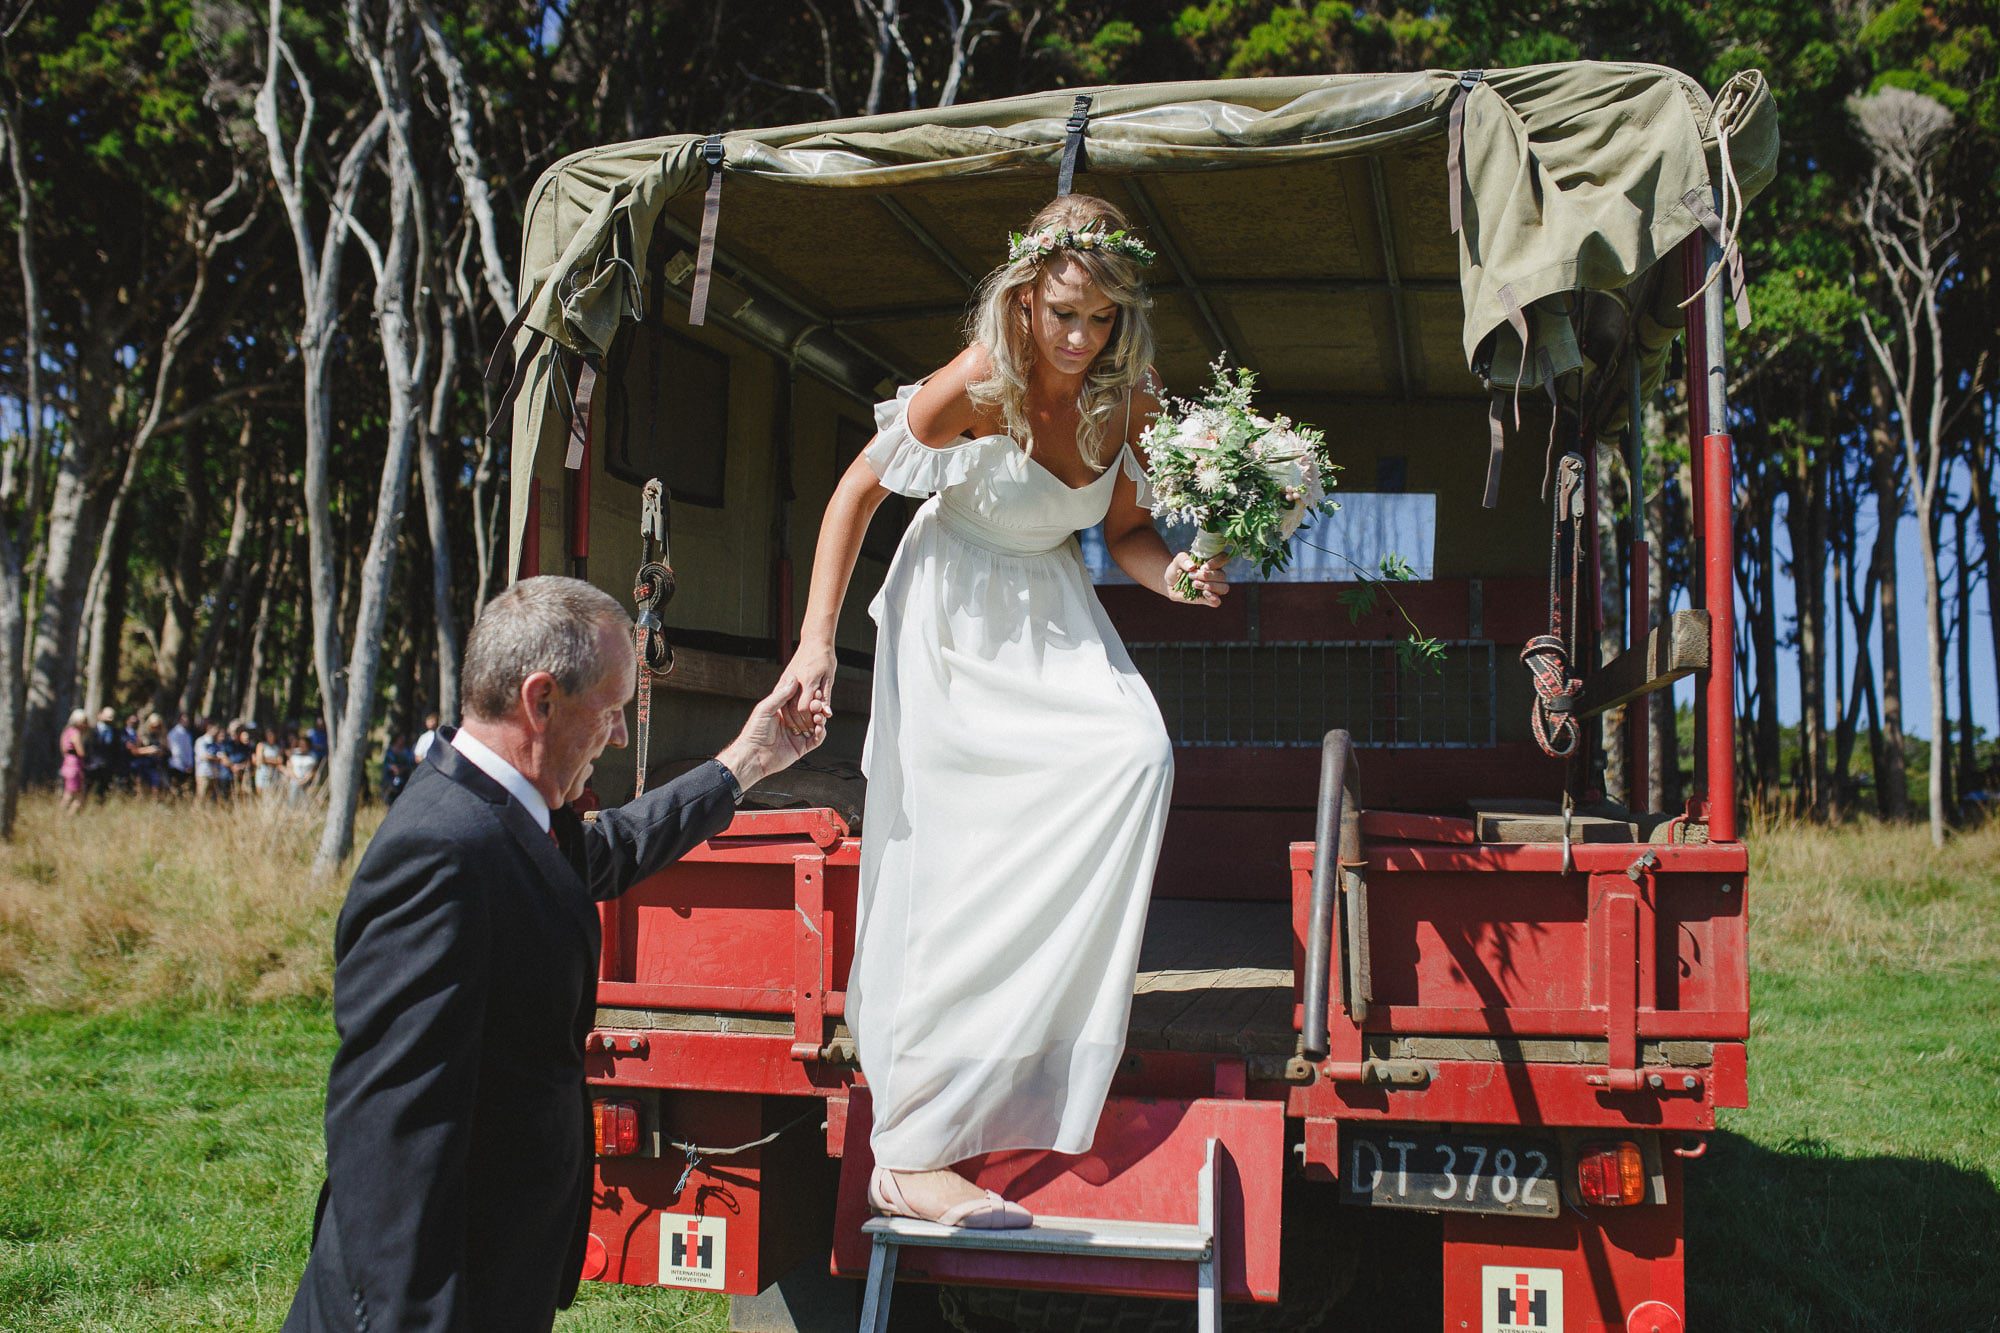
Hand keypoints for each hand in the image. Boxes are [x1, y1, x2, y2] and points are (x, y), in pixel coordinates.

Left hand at [717, 678, 831, 791]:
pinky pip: (816, 740)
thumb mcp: (766, 708)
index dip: (809, 696)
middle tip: (818, 705)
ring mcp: (797, 735)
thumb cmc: (754, 731)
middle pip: (810, 712)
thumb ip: (781, 694)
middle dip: (817, 708)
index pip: (801, 701)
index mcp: (783, 712)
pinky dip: (821, 733)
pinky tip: (820, 728)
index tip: (816, 692)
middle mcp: (791, 723)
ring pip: (816, 725)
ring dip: (821, 719)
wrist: (752, 755)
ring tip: (819, 717)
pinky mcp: (801, 747)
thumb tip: (793, 678)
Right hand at [773, 639, 837, 731]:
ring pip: (785, 706)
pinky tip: (795, 715)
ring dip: (794, 718)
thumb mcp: (829, 678)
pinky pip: (782, 700)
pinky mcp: (783, 681)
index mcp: (807, 681)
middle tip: (809, 729)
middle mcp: (794, 682)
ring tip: (803, 724)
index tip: (815, 725)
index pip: (803, 708)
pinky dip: (788, 710)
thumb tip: (827, 713)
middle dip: (801, 722)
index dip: (809, 719)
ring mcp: (786, 681)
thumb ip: (826, 697)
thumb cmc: (823, 656)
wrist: (814, 641)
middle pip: (793, 710)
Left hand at [1164, 552, 1229, 607]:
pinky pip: (1217, 601)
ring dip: (1210, 586)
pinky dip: (1213, 598)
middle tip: (1191, 576)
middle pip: (1222, 575)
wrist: (1169, 583)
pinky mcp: (1208, 599)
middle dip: (1207, 576)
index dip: (1217, 562)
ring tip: (1194, 584)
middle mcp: (1215, 575)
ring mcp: (1213, 588)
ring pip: (1223, 588)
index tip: (1203, 566)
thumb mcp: (1177, 560)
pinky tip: (1204, 593)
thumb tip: (1192, 566)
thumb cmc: (1177, 569)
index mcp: (1211, 562)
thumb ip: (1183, 559)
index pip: (1223, 559)